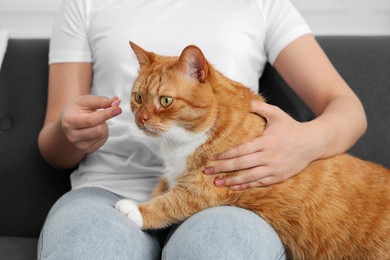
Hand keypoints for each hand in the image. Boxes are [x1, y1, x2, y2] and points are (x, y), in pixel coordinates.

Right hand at [61, 95, 121, 152]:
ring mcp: (79, 145)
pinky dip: (103, 133)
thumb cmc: (78, 108)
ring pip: (103, 135)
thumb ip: (101, 101)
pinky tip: (95, 129)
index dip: (107, 114)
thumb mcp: (87, 101)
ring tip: (95, 122)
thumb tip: (116, 101)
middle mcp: (72, 136)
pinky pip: (103, 141)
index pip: (91, 120)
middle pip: (99, 130)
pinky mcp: (87, 150)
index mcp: (69, 121)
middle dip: (104, 121)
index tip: (118, 109)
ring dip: (104, 126)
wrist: (70, 120)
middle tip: (98, 115)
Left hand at [204, 100, 319, 189]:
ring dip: (231, 180)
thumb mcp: (278, 114)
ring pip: (248, 177)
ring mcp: (274, 168)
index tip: (211, 158)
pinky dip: (246, 186)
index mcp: (265, 141)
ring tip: (216, 183)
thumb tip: (248, 101)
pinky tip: (234, 188)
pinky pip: (259, 183)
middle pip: (241, 164)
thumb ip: (261, 108)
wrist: (314, 143)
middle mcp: (268, 156)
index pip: (241, 150)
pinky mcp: (279, 177)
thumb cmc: (292, 127)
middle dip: (222, 168)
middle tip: (206, 171)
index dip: (225, 155)